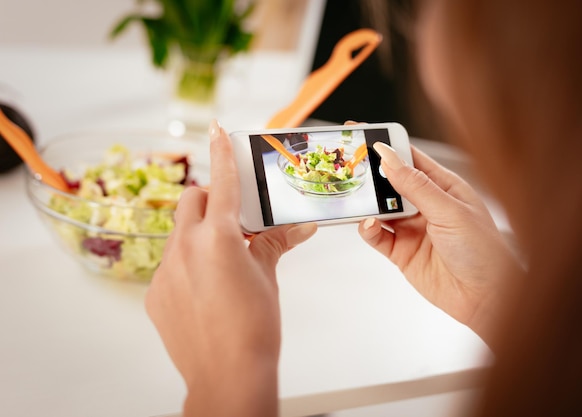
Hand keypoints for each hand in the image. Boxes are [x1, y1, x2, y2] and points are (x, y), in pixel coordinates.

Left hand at [145, 120, 316, 416]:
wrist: (229, 374)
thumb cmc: (254, 329)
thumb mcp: (268, 277)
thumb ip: (276, 244)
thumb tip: (298, 227)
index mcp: (218, 238)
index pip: (223, 184)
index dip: (223, 154)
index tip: (218, 131)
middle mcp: (185, 248)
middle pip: (192, 200)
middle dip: (210, 199)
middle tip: (233, 218)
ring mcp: (166, 271)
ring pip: (179, 233)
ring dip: (199, 234)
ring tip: (223, 261)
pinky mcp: (156, 294)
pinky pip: (170, 264)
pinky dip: (187, 263)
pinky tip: (207, 289)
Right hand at [359, 142, 520, 345]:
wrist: (487, 299)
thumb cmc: (483, 252)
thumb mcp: (449, 211)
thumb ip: (415, 186)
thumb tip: (389, 158)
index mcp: (444, 186)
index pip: (410, 158)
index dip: (388, 145)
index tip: (363, 133)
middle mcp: (426, 204)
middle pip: (390, 182)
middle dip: (370, 173)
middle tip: (348, 165)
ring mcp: (412, 228)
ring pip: (380, 208)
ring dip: (366, 203)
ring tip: (355, 197)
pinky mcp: (401, 251)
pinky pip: (377, 235)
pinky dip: (368, 229)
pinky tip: (369, 225)